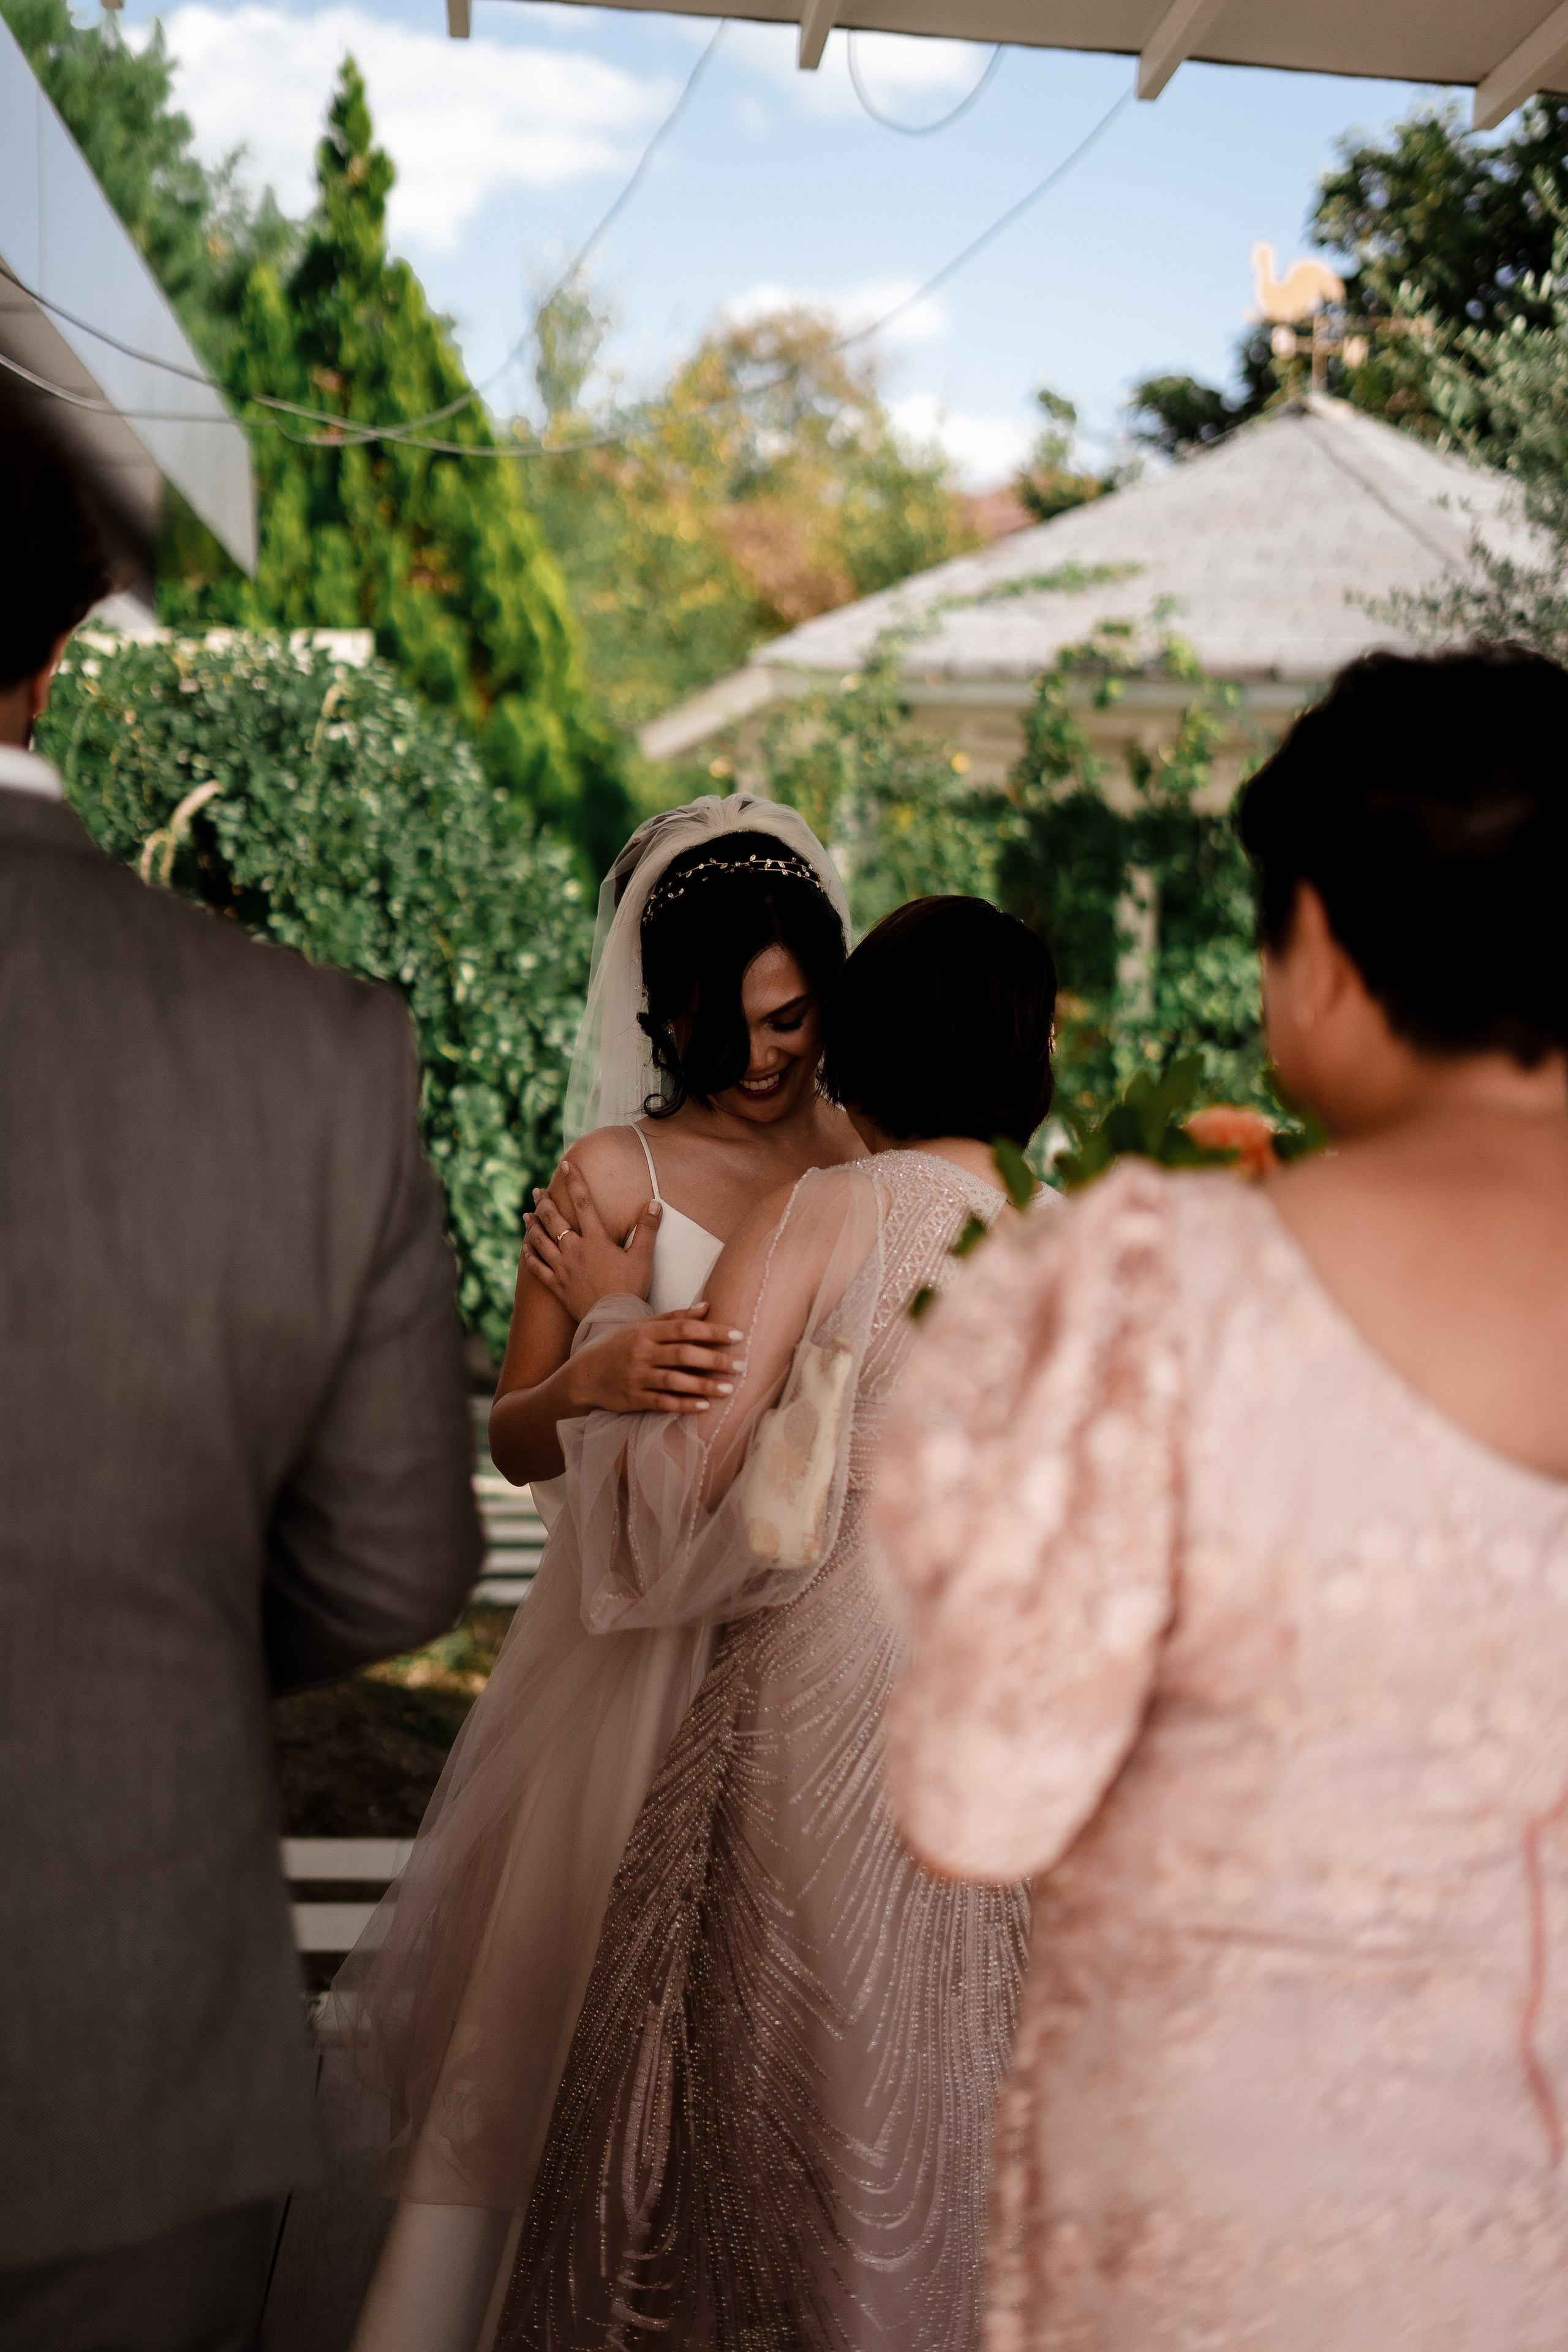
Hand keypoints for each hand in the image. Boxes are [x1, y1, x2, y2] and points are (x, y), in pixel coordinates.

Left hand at [523, 1159, 659, 1322]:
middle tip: (537, 1191)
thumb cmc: (631, 1288)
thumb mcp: (643, 1258)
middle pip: (554, 1220)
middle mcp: (574, 1250)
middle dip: (544, 1203)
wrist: (614, 1320)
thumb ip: (647, 1229)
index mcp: (596, 1240)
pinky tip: (525, 1247)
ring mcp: (562, 1268)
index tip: (565, 1165)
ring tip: (527, 1214)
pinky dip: (530, 1255)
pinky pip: (538, 1267)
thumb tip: (654, 1203)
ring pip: (541, 1241)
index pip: (583, 1203)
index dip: (575, 1182)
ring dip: (533, 1225)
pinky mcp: (557, 1286)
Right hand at [571, 1305, 746, 1415]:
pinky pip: (662, 1402)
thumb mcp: (640, 1327)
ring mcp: (637, 1377)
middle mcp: (642, 1353)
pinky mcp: (633, 1399)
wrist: (583, 1376)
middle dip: (714, 1360)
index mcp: (646, 1332)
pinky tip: (703, 1406)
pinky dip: (683, 1404)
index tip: (738, 1336)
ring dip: (704, 1385)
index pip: (684, 1328)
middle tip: (741, 1366)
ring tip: (729, 1389)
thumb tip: (707, 1307)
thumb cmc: (617, 1347)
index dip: (712, 1332)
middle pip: (683, 1354)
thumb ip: (673, 1318)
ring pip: (675, 1380)